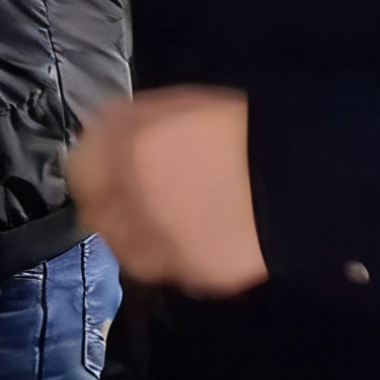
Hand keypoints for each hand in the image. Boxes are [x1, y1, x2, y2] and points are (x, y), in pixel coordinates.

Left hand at [67, 87, 266, 296]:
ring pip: (126, 252)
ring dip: (136, 239)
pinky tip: (195, 242)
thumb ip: (129, 122)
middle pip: (96, 216)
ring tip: (165, 227)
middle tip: (132, 203)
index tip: (102, 172)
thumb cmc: (240, 126)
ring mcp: (162, 242)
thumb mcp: (178, 104)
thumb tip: (100, 135)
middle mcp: (133, 200)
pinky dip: (173, 260)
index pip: (79, 171)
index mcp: (128, 150)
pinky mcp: (193, 275)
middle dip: (107, 209)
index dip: (90, 172)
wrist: (299, 173)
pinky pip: (169, 272)